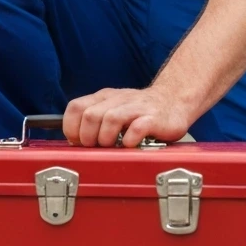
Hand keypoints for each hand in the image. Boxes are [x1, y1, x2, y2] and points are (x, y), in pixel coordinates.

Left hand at [62, 86, 192, 147]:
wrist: (173, 101)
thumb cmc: (139, 112)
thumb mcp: (113, 110)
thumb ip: (95, 121)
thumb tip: (76, 143)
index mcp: (104, 98)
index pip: (76, 107)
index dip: (71, 128)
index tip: (78, 142)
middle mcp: (118, 100)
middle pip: (90, 115)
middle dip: (87, 137)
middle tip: (95, 148)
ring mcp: (136, 108)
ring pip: (110, 119)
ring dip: (106, 138)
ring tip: (111, 148)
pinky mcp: (153, 118)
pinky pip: (136, 128)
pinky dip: (129, 140)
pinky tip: (129, 145)